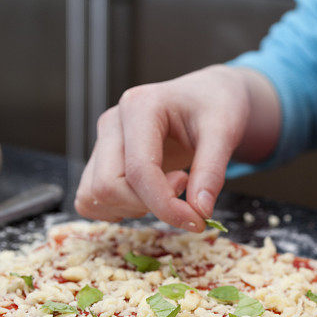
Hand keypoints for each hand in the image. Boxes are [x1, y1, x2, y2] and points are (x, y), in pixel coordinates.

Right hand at [75, 65, 279, 230]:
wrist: (208, 97)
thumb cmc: (215, 106)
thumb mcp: (224, 132)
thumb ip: (212, 171)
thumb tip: (200, 211)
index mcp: (140, 107)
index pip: (139, 170)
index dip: (166, 205)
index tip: (198, 220)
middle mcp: (112, 122)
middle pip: (108, 186)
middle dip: (149, 205)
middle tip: (184, 190)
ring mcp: (103, 141)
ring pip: (95, 196)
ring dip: (133, 208)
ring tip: (168, 188)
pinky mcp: (101, 160)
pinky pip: (91, 199)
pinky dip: (119, 209)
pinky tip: (149, 197)